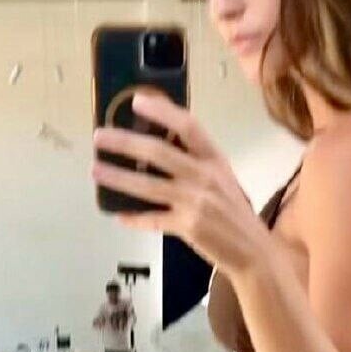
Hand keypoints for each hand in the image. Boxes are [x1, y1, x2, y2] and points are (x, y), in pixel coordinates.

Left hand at [92, 91, 263, 275]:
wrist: (254, 251)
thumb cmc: (235, 214)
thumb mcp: (223, 179)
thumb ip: (196, 164)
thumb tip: (155, 150)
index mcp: (215, 160)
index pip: (188, 126)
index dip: (162, 111)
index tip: (137, 100)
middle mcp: (205, 177)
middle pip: (159, 152)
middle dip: (125, 142)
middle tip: (100, 137)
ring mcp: (196, 202)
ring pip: (148, 186)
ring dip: (118, 177)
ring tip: (96, 170)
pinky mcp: (188, 227)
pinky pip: (152, 219)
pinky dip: (133, 218)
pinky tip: (118, 214)